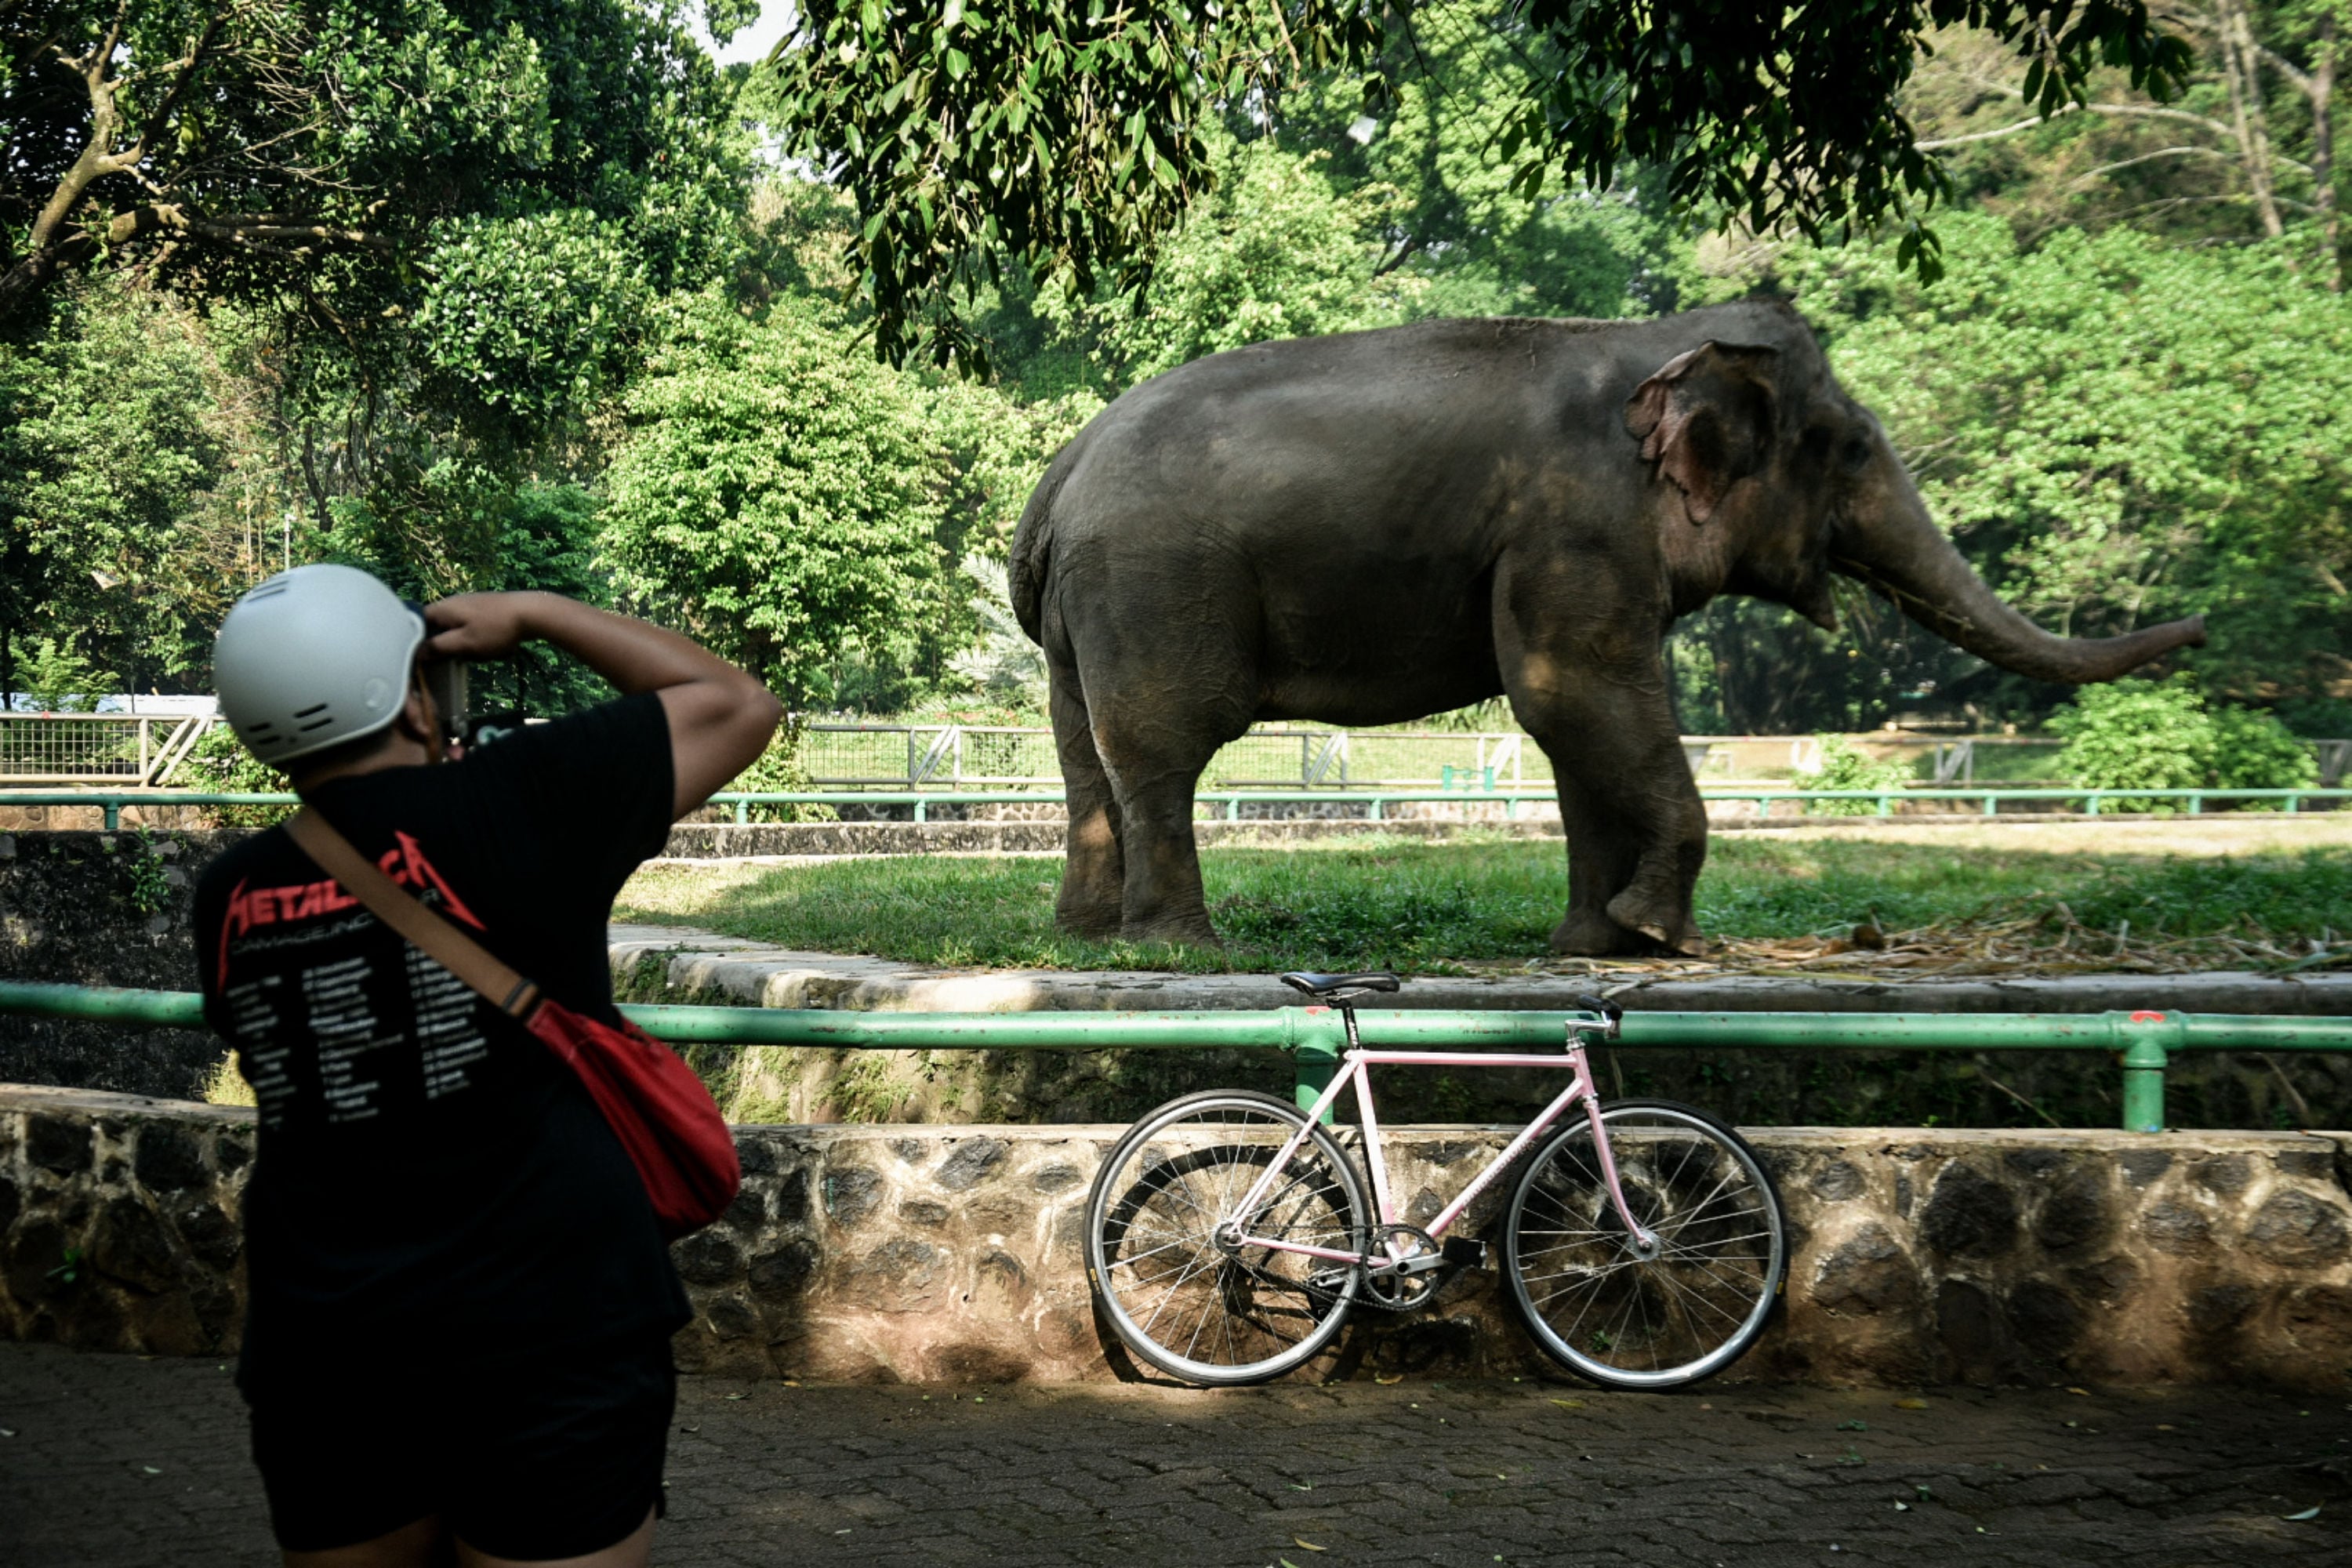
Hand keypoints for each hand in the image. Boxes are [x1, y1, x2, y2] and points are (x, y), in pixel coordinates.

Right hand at [422, 592, 543, 660]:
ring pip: (456, 630)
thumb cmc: (495, 629)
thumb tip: (418, 653)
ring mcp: (469, 604)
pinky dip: (479, 639)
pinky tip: (493, 647)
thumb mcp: (465, 643)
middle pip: (437, 628)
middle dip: (448, 646)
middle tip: (461, 656)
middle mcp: (452, 602)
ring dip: (466, 645)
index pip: (416, 624)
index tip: (425, 657)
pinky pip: (472, 628)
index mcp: (442, 608)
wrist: (531, 612)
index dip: (416, 641)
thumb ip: (439, 647)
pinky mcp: (483, 609)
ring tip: (483, 652)